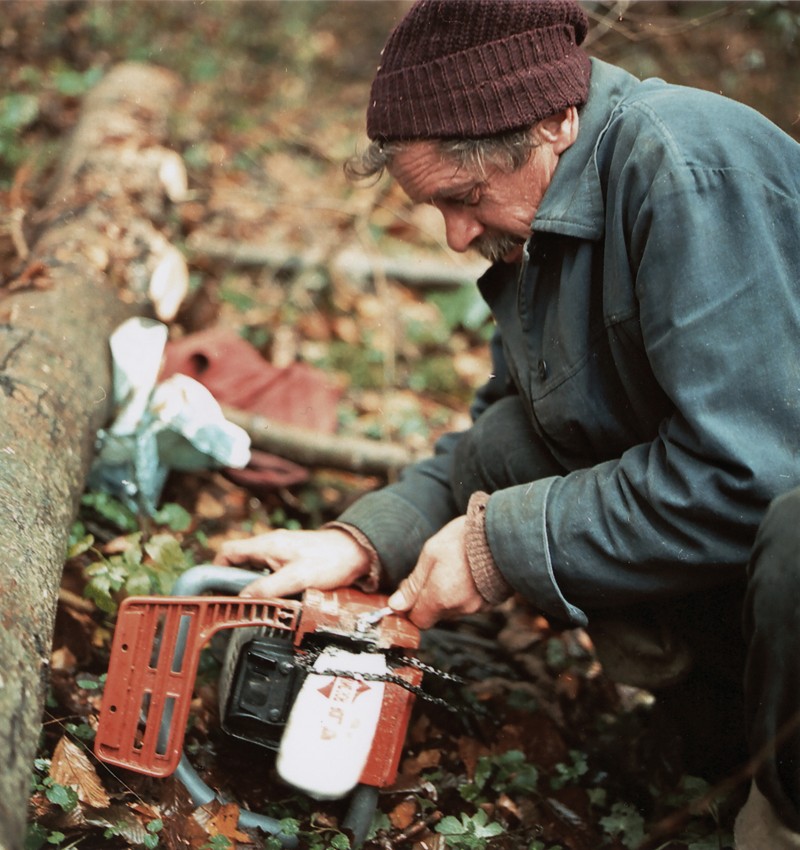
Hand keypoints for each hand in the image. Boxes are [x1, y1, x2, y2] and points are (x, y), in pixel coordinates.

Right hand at [213, 528, 370, 597]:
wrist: (358, 552)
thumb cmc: (331, 559)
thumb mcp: (298, 577)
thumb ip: (269, 588)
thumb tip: (244, 599)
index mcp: (267, 544)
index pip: (228, 551)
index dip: (217, 569)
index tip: (215, 590)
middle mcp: (271, 545)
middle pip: (240, 563)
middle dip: (236, 584)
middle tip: (237, 605)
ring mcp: (282, 552)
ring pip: (257, 570)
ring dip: (256, 587)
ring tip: (259, 606)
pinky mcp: (293, 560)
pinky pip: (272, 573)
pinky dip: (271, 586)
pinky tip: (279, 600)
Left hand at [387, 516, 488, 628]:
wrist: (502, 533)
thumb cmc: (465, 539)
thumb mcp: (431, 554)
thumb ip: (414, 583)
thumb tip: (396, 605)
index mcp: (440, 598)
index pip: (418, 620)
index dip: (410, 608)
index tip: (408, 593)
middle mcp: (459, 608)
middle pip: (435, 614)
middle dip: (429, 598)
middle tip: (431, 572)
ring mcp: (477, 607)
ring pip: (452, 608)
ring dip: (447, 594)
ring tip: (453, 567)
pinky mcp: (490, 602)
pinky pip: (469, 603)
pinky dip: (464, 592)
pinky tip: (468, 572)